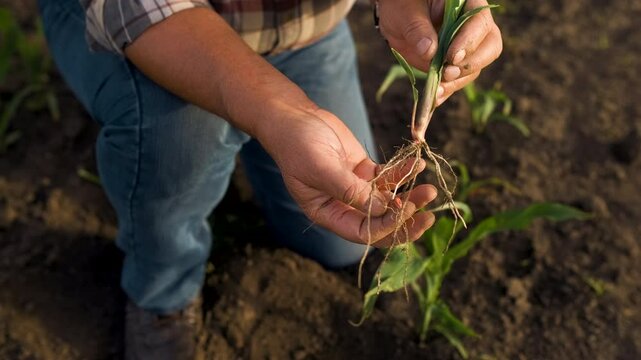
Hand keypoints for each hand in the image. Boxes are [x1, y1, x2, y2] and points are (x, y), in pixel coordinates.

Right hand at [258, 108, 437, 246]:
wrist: (293, 118)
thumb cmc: (298, 145)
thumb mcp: (321, 168)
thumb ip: (350, 190)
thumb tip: (383, 208)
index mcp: (328, 214)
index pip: (363, 232)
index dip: (387, 226)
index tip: (408, 210)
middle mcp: (344, 206)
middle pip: (380, 223)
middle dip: (405, 221)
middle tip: (430, 216)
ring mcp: (356, 188)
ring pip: (388, 201)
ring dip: (410, 197)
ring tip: (430, 189)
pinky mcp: (364, 170)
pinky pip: (388, 177)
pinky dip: (403, 173)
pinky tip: (417, 164)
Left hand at [377, 0, 502, 105]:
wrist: (397, 18)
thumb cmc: (403, 4)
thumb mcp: (406, 11)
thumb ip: (417, 28)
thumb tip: (429, 51)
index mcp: (466, 4)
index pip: (479, 23)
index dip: (469, 41)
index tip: (451, 56)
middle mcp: (473, 27)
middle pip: (489, 48)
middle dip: (470, 65)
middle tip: (447, 73)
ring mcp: (466, 48)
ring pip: (473, 69)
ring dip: (456, 82)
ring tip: (436, 90)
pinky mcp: (453, 65)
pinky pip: (457, 81)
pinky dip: (446, 91)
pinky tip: (435, 99)